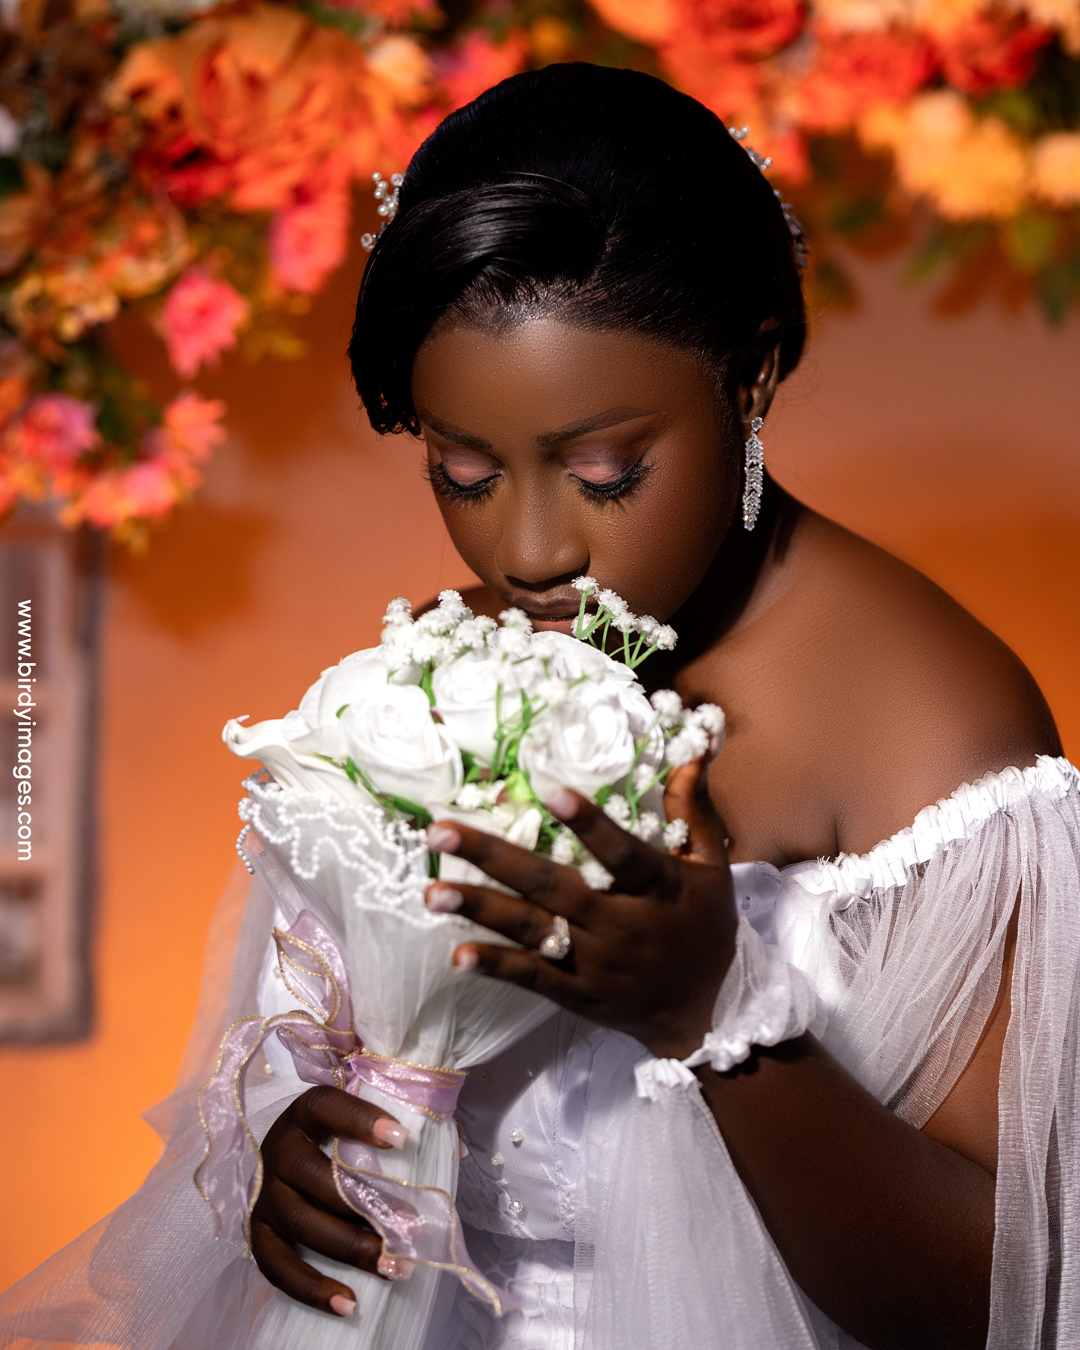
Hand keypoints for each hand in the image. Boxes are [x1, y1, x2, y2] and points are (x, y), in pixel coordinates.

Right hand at [251, 1086, 414, 1317]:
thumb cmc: (334, 1141)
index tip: (403, 1139)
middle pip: (317, 1177)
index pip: (327, 1107)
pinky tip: (349, 1304)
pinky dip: (312, 1289)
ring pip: (303, 1223)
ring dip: (352, 1248)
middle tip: (410, 1224)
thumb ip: (394, 1126)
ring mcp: (265, 1195)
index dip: (361, 1121)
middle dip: (367, 1204)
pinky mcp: (257, 1235)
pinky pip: (278, 1267)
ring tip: (396, 1267)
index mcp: (305, 1115)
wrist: (282, 1162)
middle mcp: (279, 1151)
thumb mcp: (356, 1123)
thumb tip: (458, 1150)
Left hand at [424, 757, 736, 1059]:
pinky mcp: (576, 993)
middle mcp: (619, 925)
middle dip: (494, 858)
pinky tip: (458, 954)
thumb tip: (695, 750)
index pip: (622, 854)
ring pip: (532, 931)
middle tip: (441, 830)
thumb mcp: (712, 868)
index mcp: (657, 889)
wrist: (707, 1013)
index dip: (590, 825)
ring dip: (479, 909)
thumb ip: (693, 811)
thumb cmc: (707, 928)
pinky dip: (496, 966)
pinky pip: (532, 977)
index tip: (552, 792)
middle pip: (552, 887)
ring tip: (432, 891)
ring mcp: (593, 962)